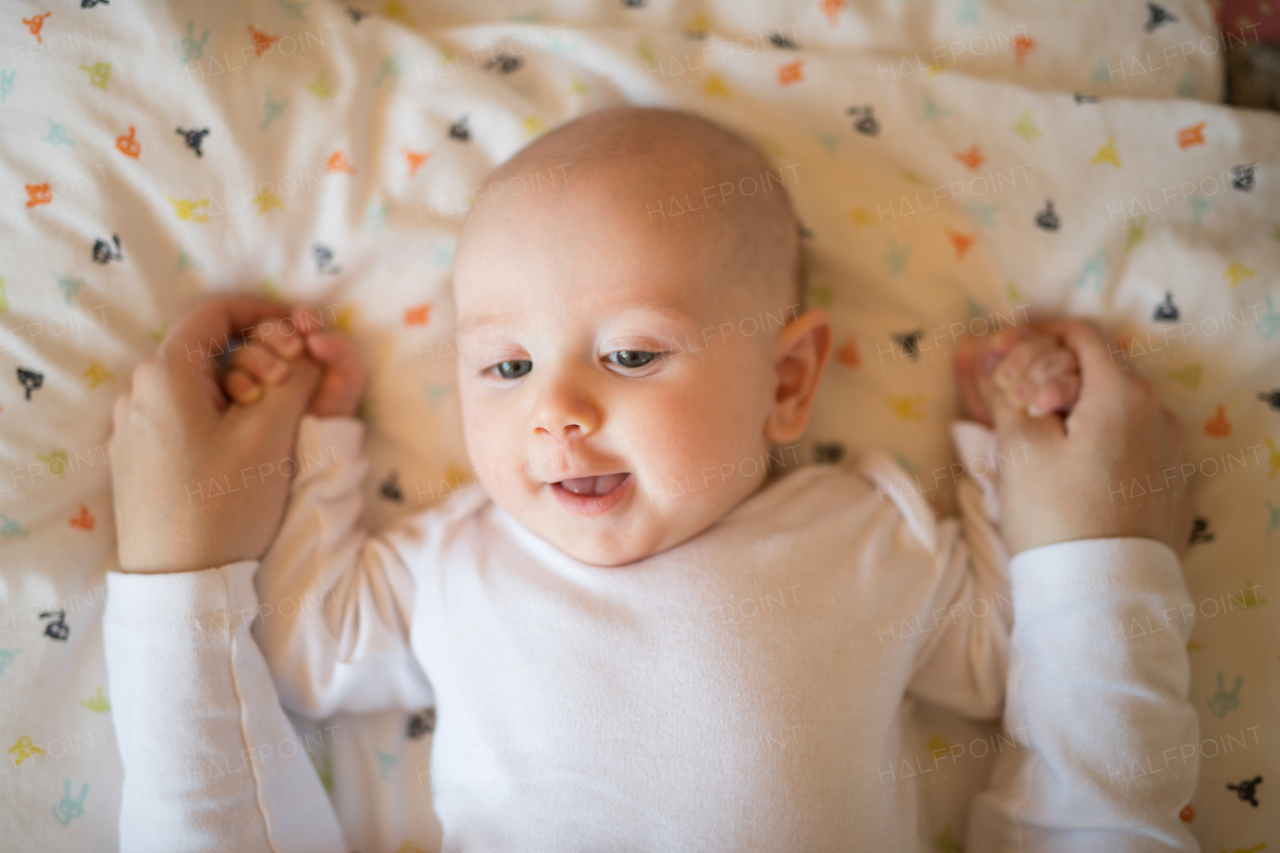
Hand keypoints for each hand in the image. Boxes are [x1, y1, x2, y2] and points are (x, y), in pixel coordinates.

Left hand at [109, 298, 323, 571]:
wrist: (178, 582)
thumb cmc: (224, 504)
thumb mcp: (271, 434)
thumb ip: (297, 378)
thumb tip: (311, 346)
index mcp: (165, 374)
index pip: (216, 313)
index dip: (266, 315)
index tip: (303, 335)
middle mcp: (138, 391)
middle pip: (207, 347)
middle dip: (259, 355)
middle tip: (294, 385)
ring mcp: (132, 426)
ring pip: (197, 383)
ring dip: (242, 386)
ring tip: (271, 423)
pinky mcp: (136, 457)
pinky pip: (182, 414)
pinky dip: (219, 413)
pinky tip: (243, 447)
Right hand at [219, 306, 364, 417]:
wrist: (304, 468)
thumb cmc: (327, 424)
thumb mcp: (345, 384)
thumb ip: (340, 350)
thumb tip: (311, 330)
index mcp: (300, 354)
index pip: (289, 322)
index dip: (296, 317)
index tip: (304, 322)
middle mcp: (273, 363)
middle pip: (261, 331)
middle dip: (275, 334)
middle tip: (293, 351)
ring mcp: (249, 383)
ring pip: (239, 353)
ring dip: (254, 357)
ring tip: (276, 378)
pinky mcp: (228, 402)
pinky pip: (224, 379)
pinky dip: (237, 380)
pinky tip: (252, 395)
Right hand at [973, 320, 1192, 555]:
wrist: (1101, 593)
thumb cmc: (1054, 514)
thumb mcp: (1018, 446)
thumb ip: (1004, 389)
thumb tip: (986, 352)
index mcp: (1124, 392)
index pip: (1081, 334)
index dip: (1037, 335)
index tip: (1003, 352)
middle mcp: (1159, 412)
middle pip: (1099, 367)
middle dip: (1050, 371)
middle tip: (1009, 397)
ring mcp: (1170, 449)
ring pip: (1115, 405)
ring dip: (1073, 404)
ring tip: (1033, 435)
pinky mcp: (1170, 482)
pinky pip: (1131, 439)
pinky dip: (1096, 434)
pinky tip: (1066, 465)